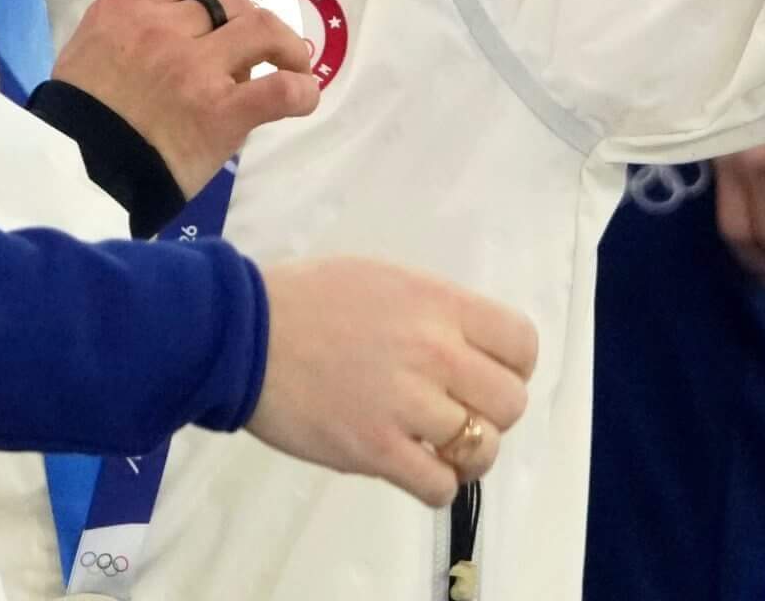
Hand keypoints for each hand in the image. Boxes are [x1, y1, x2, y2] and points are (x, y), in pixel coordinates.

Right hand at [51, 0, 317, 199]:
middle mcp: (163, 27)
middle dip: (246, 25)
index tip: (218, 18)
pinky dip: (301, 90)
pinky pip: (281, 88)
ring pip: (263, 28)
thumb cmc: (76, 120)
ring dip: (285, 45)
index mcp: (127, 6)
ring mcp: (194, 67)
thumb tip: (190, 34)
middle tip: (251, 54)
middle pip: (233, 2)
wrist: (73, 176)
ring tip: (292, 65)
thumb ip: (134, 29)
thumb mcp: (90, 48)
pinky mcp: (220, 111)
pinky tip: (302, 97)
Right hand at [248, 257, 536, 505]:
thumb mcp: (385, 279)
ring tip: (441, 447)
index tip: (490, 374)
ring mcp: (406, 404)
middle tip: (460, 412)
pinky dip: (438, 485)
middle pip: (510, 401)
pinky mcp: (375, 450)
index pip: (521, 342)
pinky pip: (438, 486)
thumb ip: (434, 311)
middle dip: (493, 412)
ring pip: (481, 448)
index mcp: (438, 303)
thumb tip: (468, 348)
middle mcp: (434, 351)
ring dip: (467, 454)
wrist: (243, 334)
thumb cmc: (309, 298)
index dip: (515, 365)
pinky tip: (418, 470)